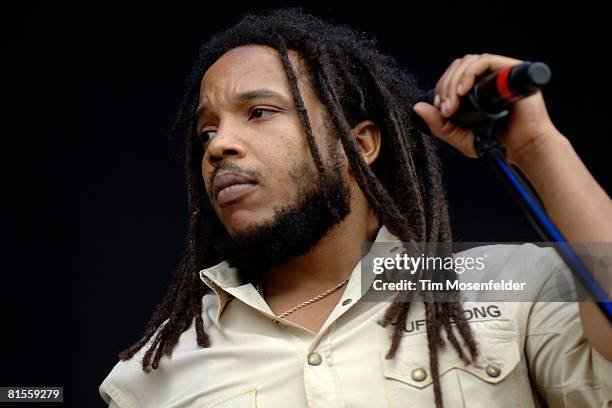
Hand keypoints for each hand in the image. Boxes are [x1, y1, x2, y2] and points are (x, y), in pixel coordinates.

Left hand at [413, 53, 560, 161]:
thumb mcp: (459, 136)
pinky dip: (470, 73)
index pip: (453, 75)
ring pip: (469, 61)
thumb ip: (439, 124)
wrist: (522, 148)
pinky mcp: (512, 71)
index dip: (442, 88)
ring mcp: (500, 73)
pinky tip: (463, 92)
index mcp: (477, 89)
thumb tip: (418, 107)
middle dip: (446, 85)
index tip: (441, 108)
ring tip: (453, 103)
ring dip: (454, 81)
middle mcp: (488, 78)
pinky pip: (486, 61)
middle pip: (459, 66)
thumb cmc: (496, 142)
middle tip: (446, 108)